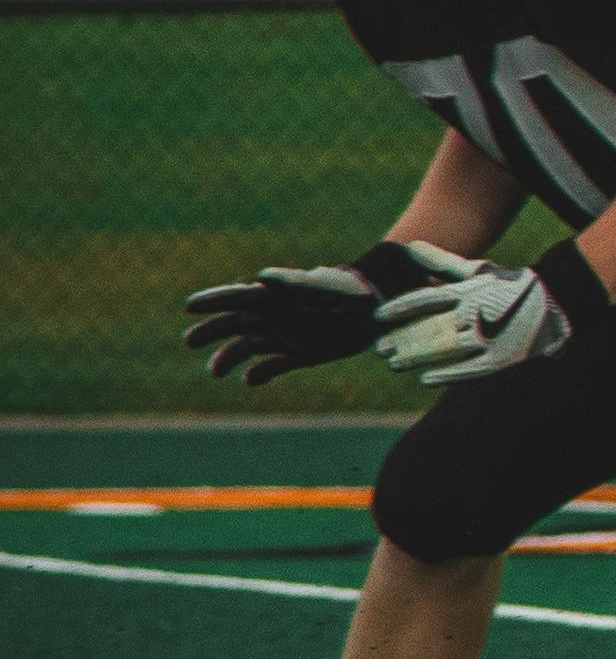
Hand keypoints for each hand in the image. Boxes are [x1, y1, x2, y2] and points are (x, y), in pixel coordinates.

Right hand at [180, 240, 461, 383]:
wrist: (382, 304)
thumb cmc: (354, 288)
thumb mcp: (325, 285)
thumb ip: (294, 283)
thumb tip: (260, 277)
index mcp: (277, 294)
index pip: (238, 296)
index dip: (214, 300)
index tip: (190, 306)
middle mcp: (276, 315)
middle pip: (235, 323)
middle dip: (212, 331)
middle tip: (190, 341)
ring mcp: (287, 335)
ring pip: (249, 348)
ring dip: (229, 357)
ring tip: (215, 370)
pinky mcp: (302, 354)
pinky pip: (274, 366)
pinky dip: (261, 373)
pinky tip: (250, 381)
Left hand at [374, 248, 594, 382]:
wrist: (558, 300)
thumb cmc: (511, 284)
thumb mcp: (477, 270)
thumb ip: (442, 262)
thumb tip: (411, 247)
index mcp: (468, 291)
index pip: (425, 300)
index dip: (399, 309)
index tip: (378, 318)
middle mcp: (476, 313)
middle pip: (428, 328)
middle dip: (401, 338)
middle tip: (379, 348)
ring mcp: (489, 337)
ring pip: (443, 349)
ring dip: (416, 357)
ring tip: (395, 363)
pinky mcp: (501, 359)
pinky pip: (468, 370)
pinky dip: (445, 376)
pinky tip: (425, 381)